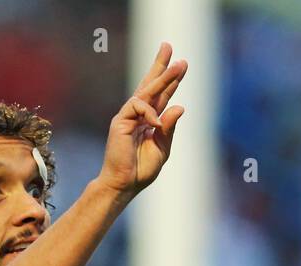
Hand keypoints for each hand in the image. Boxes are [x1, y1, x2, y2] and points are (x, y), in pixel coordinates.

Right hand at [95, 41, 187, 202]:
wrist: (124, 184)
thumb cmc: (140, 170)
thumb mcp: (162, 148)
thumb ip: (169, 128)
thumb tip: (180, 106)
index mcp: (148, 121)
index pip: (160, 97)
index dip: (170, 81)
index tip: (181, 65)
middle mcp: (137, 116)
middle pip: (149, 85)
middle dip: (160, 66)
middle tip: (169, 46)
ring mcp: (127, 117)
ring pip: (146, 91)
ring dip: (164, 78)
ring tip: (179, 66)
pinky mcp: (120, 122)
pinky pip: (137, 106)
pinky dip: (149, 113)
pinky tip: (155, 124)